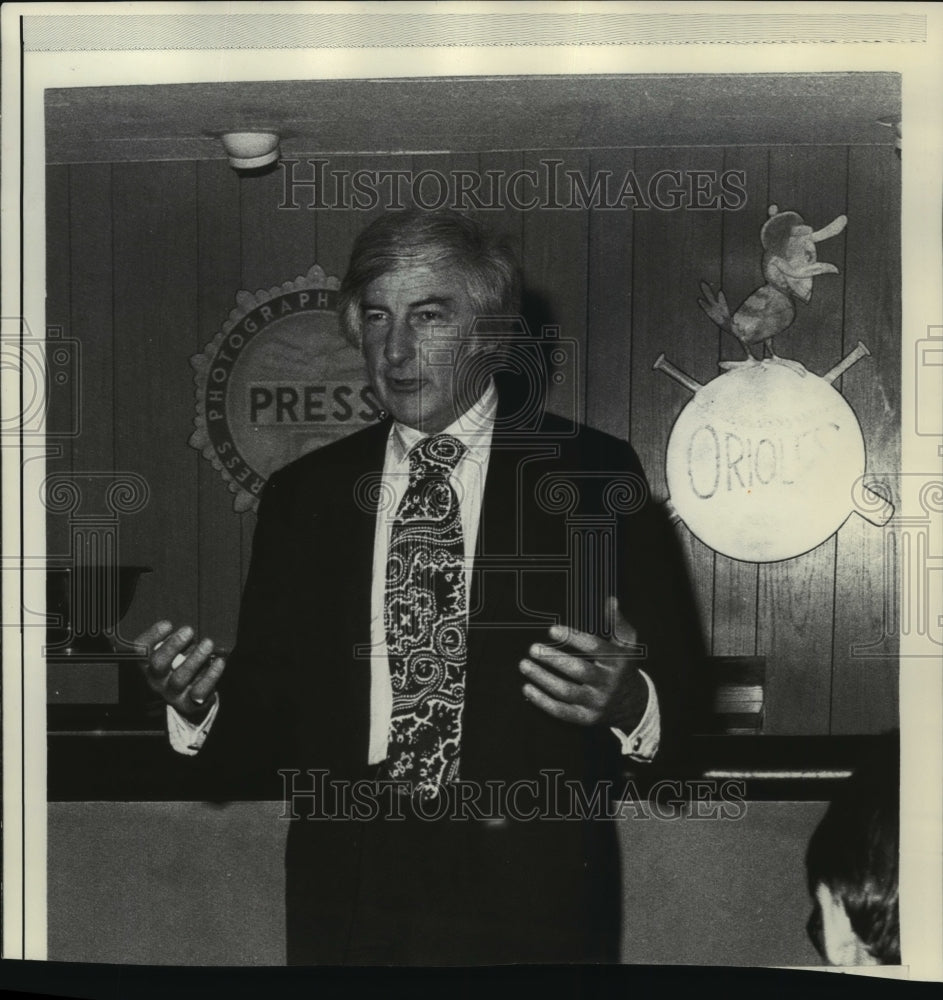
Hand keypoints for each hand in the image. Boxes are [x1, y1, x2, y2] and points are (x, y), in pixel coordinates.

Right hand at [134, 620, 226, 720]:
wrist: (190, 699)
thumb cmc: (181, 666)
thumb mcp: (174, 653)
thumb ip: (177, 642)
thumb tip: (188, 631)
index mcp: (148, 665)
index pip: (140, 651)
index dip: (151, 636)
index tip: (168, 624)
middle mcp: (156, 680)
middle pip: (158, 664)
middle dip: (173, 645)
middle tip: (189, 630)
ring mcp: (172, 693)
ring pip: (180, 678)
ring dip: (195, 658)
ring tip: (208, 643)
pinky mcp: (190, 702)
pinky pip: (200, 690)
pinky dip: (211, 674)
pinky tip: (219, 661)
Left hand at [519, 597, 647, 729]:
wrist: (633, 704)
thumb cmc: (623, 666)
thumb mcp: (627, 645)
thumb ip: (617, 623)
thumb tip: (610, 600)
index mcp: (617, 662)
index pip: (594, 648)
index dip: (573, 638)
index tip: (552, 629)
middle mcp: (608, 683)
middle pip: (578, 671)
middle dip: (553, 659)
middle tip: (533, 648)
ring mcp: (597, 703)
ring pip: (566, 692)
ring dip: (542, 678)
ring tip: (524, 664)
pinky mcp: (586, 718)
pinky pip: (561, 711)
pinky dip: (542, 701)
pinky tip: (527, 687)